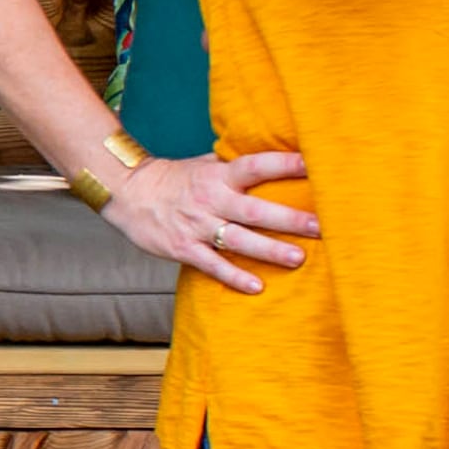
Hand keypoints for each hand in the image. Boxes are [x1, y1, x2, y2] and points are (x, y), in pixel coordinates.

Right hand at [103, 149, 319, 296]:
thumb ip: (233, 165)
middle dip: (289, 219)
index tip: (313, 165)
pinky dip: (234, 277)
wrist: (127, 192)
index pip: (256, 166)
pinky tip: (257, 287)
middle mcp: (211, 200)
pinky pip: (213, 265)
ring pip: (239, 240)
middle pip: (256, 210)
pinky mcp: (185, 249)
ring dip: (270, 250)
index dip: (284, 164)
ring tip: (298, 258)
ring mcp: (198, 226)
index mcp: (218, 175)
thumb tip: (270, 161)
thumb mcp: (203, 164)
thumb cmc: (172, 178)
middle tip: (321, 226)